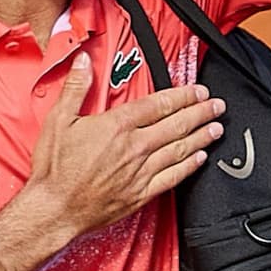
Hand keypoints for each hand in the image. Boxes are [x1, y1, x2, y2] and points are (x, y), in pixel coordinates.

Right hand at [24, 52, 223, 235]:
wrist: (53, 209)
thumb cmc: (54, 167)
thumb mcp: (58, 120)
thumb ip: (76, 88)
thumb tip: (84, 61)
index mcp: (116, 126)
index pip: (158, 105)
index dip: (182, 96)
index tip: (197, 91)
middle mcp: (134, 147)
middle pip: (175, 125)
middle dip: (200, 113)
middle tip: (217, 105)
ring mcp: (140, 172)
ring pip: (179, 150)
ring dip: (201, 137)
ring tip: (217, 127)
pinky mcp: (141, 194)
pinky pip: (172, 177)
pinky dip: (189, 166)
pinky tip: (200, 158)